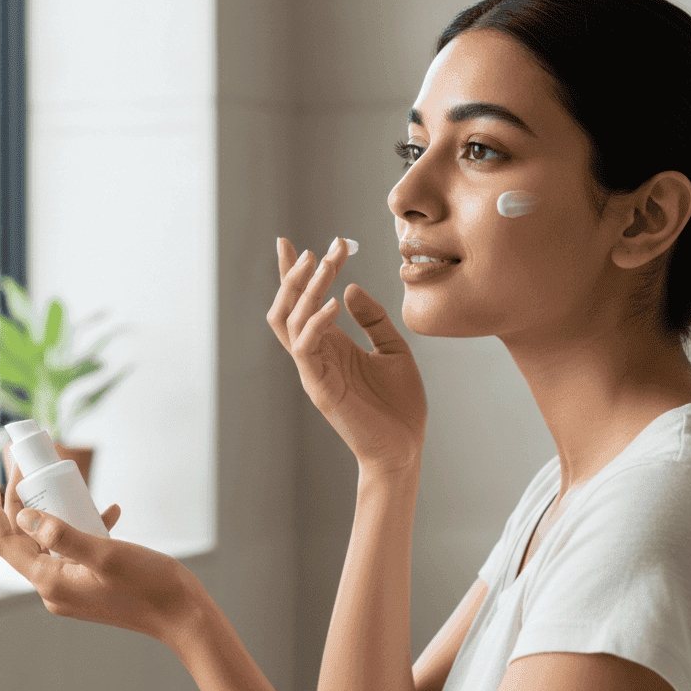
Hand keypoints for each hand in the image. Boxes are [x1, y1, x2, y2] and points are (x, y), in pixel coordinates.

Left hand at [0, 464, 203, 645]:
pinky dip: (84, 526)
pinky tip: (107, 511)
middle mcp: (54, 588)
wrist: (182, 615)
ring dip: (54, 510)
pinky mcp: (89, 584)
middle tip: (28, 465)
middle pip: (23, 538)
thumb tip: (24, 516)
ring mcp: (71, 588)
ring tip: (64, 481)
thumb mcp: (105, 553)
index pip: (3, 541)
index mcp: (50, 582)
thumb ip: (62, 535)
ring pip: (48, 542)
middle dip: (22, 500)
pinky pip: (74, 550)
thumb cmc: (148, 585)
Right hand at [267, 236, 426, 475]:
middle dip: (297, 274)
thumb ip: (373, 319)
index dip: (290, 272)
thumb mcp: (394, 350)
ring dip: (304, 289)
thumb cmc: (400, 405)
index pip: (301, 301)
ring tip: (324, 265)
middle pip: (286, 305)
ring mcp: (313, 369)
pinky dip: (315, 321)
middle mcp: (315, 353)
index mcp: (330, 344)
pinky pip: (305, 347)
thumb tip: (350, 288)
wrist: (405, 449)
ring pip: (289, 320)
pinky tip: (335, 302)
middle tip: (323, 249)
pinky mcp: (319, 386)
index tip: (287, 241)